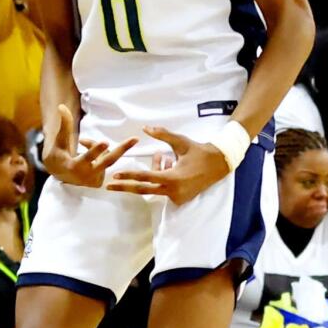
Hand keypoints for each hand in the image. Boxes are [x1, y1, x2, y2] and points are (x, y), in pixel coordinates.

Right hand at [42, 103, 137, 187]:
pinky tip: (91, 156)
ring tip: (82, 141)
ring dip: (99, 147)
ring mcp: (94, 180)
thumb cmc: (58, 154)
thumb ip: (64, 125)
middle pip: (108, 160)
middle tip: (135, 139)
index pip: (86, 157)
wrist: (58, 174)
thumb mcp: (59, 140)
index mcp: (73, 167)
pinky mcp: (99, 182)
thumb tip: (62, 106)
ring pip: (105, 156)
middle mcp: (86, 176)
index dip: (95, 149)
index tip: (106, 142)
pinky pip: (106, 162)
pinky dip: (101, 154)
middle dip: (122, 149)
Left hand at [106, 124, 230, 206]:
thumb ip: (162, 135)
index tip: (114, 176)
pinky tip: (170, 163)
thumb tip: (146, 128)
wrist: (219, 165)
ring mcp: (178, 197)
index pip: (145, 178)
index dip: (129, 176)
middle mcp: (173, 191)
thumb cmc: (199, 151)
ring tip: (165, 157)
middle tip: (108, 186)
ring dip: (154, 173)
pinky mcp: (181, 199)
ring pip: (155, 187)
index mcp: (172, 178)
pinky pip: (164, 189)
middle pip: (144, 190)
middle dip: (125, 187)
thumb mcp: (180, 141)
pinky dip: (162, 177)